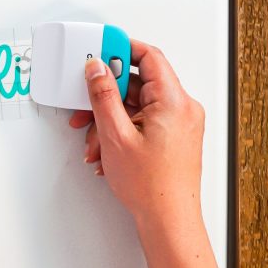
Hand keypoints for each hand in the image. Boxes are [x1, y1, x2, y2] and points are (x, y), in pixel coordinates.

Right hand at [68, 40, 205, 236]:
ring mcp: (179, 123)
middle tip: (85, 103)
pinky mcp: (172, 137)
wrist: (168, 220)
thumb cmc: (152, 186)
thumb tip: (97, 68)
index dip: (121, 48)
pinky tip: (106, 148)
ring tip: (94, 139)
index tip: (100, 47)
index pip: (149, 57)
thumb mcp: (115, 135)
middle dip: (106, 95)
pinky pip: (142, 120)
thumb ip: (103, 95)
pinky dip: (121, 129)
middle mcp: (182, 109)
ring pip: (136, 105)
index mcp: (174, 101)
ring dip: (109, 118)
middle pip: (138, 83)